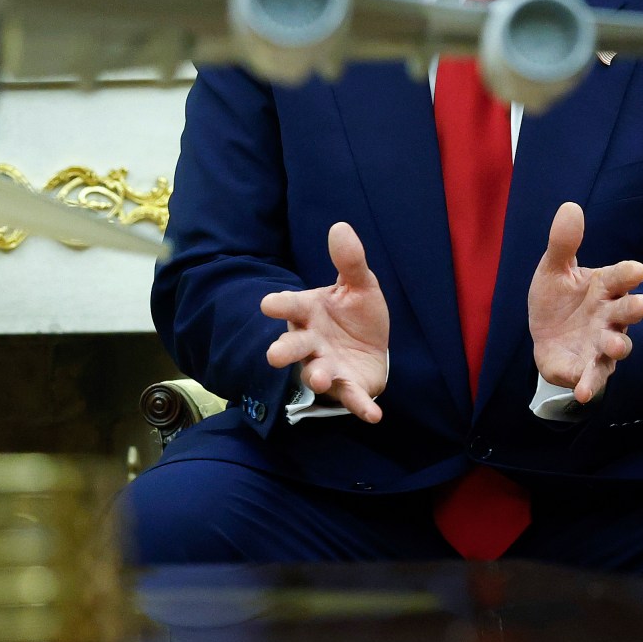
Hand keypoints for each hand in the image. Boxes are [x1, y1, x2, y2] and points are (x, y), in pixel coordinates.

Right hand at [260, 222, 389, 422]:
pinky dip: (360, 407)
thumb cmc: (355, 314)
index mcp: (309, 312)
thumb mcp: (359, 285)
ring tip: (317, 378)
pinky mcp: (347, 386)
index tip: (268, 305)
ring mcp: (326, 365)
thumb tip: (340, 227)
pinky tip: (373, 415)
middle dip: (284, 350)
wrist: (371, 347)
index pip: (290, 306)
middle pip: (293, 346)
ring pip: (315, 372)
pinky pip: (351, 398)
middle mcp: (311, 341)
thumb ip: (349, 261)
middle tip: (274, 356)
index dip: (280, 305)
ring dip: (315, 376)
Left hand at [528, 201, 642, 404]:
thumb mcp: (553, 269)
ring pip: (617, 346)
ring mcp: (601, 344)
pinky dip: (589, 384)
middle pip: (627, 311)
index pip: (621, 277)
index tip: (636, 270)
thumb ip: (563, 243)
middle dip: (634, 308)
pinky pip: (592, 377)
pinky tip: (582, 392)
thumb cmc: (558, 299)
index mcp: (604, 288)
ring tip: (612, 345)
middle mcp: (609, 317)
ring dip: (617, 346)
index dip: (629, 274)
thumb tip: (570, 207)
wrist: (544, 335)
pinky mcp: (586, 367)